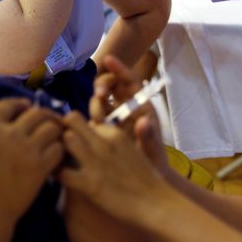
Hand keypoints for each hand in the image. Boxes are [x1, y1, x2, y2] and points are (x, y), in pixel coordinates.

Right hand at [0, 98, 64, 222]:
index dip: (21, 103)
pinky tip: (56, 154)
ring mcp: (27, 149)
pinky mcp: (40, 166)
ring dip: (55, 130)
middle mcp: (10, 132)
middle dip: (45, 114)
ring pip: (52, 127)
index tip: (27, 107)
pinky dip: (59, 149)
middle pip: (37, 112)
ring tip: (56, 135)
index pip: (10, 103)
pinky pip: (58, 148)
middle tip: (49, 120)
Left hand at [59, 111, 171, 222]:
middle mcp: (104, 142)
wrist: (155, 203)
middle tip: (59, 145)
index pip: (85, 120)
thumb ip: (112, 139)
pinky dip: (56, 173)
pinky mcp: (89, 184)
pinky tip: (58, 178)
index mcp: (114, 132)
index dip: (78, 130)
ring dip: (58, 148)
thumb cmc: (145, 179)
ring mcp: (96, 162)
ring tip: (57, 159)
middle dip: (62, 130)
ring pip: (65, 139)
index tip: (75, 142)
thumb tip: (94, 132)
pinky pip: (61, 171)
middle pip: (71, 120)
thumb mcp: (132, 149)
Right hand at [91, 56, 173, 177]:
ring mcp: (116, 117)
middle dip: (103, 86)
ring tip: (98, 119)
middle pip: (112, 87)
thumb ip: (147, 135)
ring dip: (97, 103)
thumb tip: (144, 121)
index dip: (119, 68)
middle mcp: (128, 108)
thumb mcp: (152, 150)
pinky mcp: (107, 128)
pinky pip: (97, 116)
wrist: (147, 182)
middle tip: (99, 95)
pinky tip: (87, 124)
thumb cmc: (154, 162)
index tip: (107, 59)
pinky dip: (92, 116)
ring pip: (102, 100)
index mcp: (142, 106)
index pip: (130, 81)